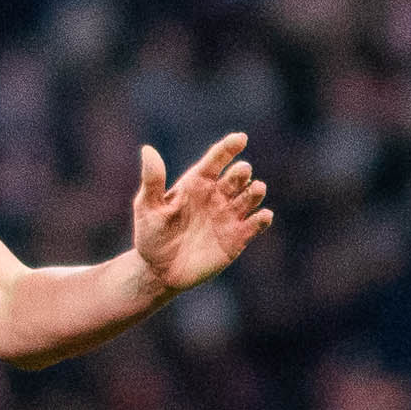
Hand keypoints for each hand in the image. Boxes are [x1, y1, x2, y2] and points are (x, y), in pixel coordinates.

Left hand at [130, 133, 270, 294]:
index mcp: (197, 182)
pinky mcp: (237, 237)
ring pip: (250, 197)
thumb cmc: (151, 234)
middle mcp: (217, 195)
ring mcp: (229, 215)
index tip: (241, 139)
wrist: (159, 271)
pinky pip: (255, 224)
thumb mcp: (147, 207)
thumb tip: (148, 150)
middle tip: (241, 172)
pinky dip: (262, 219)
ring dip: (255, 192)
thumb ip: (152, 180)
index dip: (229, 148)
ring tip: (256, 189)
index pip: (216, 159)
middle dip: (242, 173)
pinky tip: (263, 216)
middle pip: (236, 177)